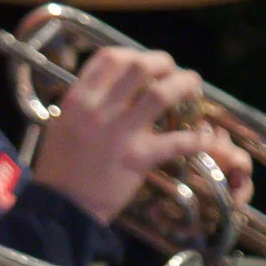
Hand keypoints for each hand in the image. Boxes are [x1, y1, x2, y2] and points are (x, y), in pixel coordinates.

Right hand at [27, 35, 233, 225]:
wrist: (61, 210)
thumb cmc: (60, 169)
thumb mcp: (63, 124)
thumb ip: (86, 103)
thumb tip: (114, 86)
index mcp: (78, 99)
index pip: (111, 57)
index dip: (135, 54)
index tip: (146, 66)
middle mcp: (98, 110)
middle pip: (141, 66)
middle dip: (165, 64)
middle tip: (173, 74)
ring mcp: (120, 133)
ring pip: (163, 93)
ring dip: (185, 86)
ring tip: (193, 91)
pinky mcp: (138, 158)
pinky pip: (178, 141)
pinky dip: (198, 139)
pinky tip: (205, 139)